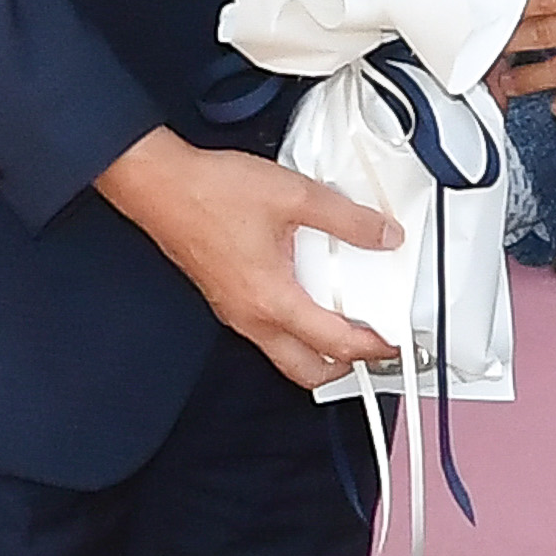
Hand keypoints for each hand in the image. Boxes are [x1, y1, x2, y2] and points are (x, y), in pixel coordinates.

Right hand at [98, 129, 403, 388]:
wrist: (159, 185)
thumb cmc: (209, 193)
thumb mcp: (294, 196)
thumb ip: (346, 218)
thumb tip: (383, 235)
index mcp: (272, 301)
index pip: (336, 343)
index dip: (375, 347)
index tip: (395, 343)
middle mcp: (252, 317)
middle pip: (307, 370)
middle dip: (346, 366)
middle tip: (373, 346)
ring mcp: (235, 311)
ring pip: (285, 352)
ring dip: (319, 346)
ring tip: (346, 318)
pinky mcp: (226, 297)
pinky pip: (268, 328)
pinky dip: (296, 324)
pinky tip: (307, 290)